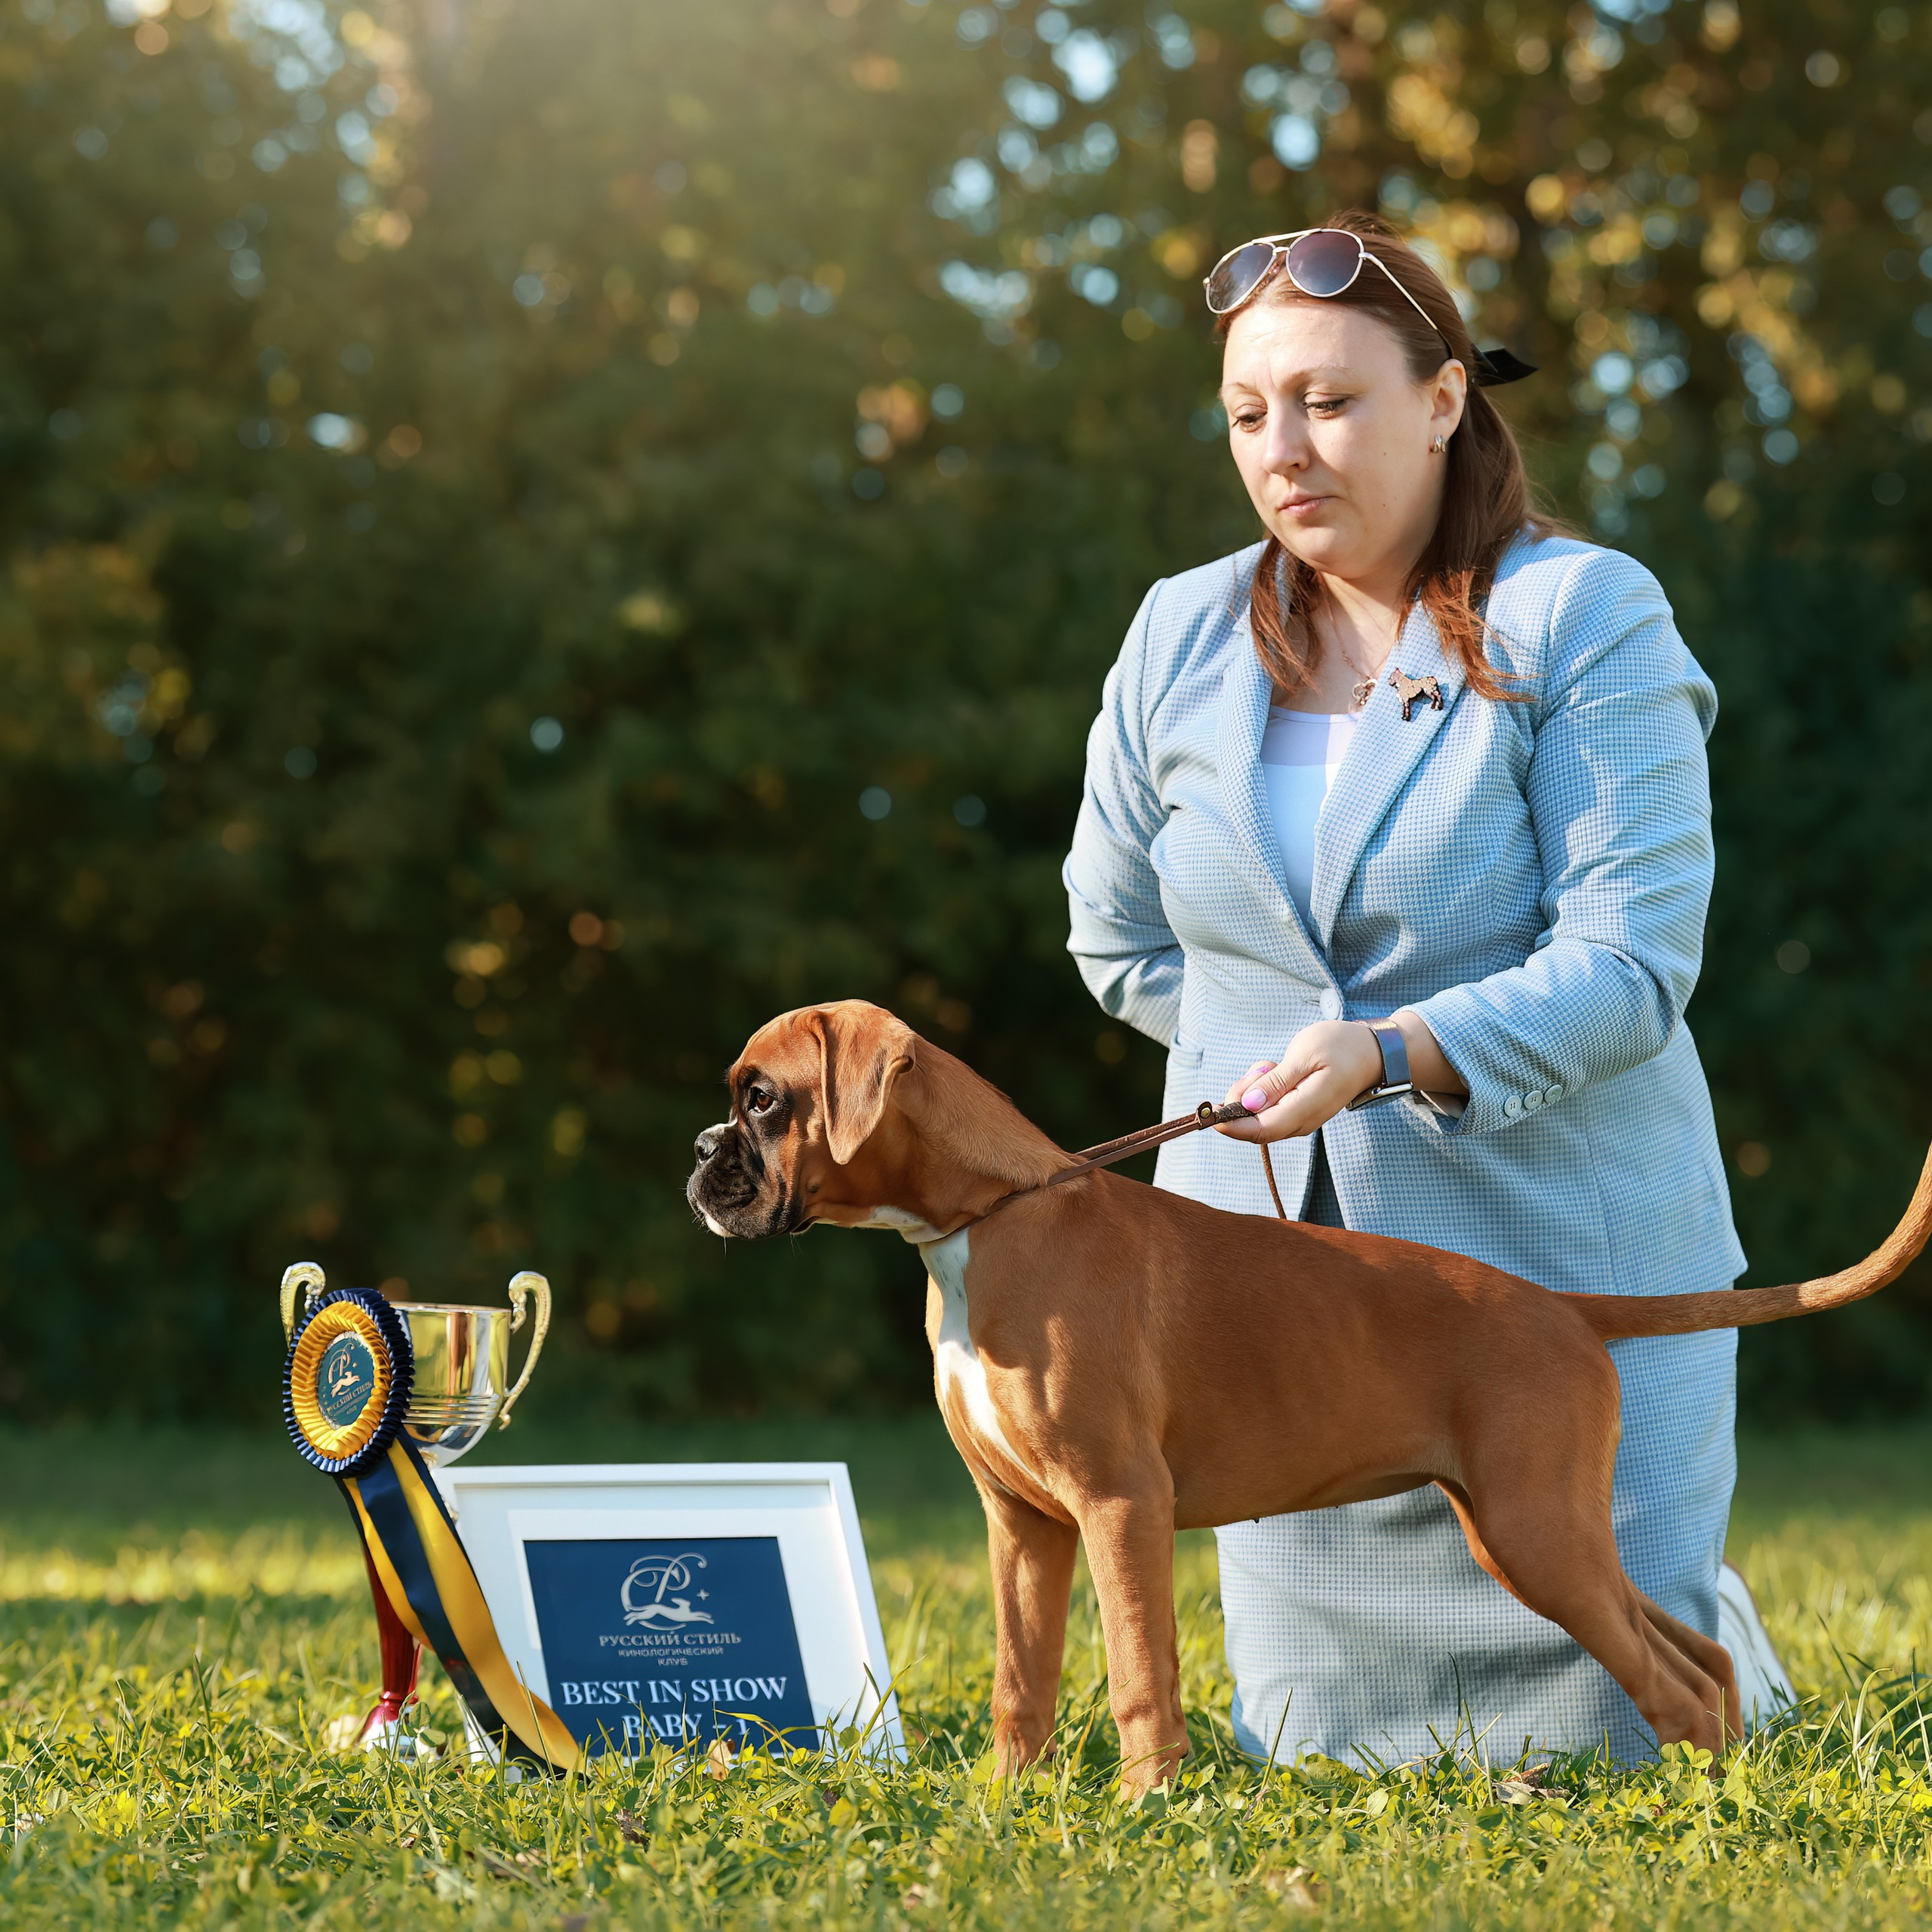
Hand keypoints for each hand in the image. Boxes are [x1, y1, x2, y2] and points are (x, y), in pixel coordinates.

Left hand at [1214, 1022, 1382, 1143]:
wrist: (1372, 1052)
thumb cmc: (1342, 1047)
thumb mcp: (1306, 1054)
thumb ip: (1276, 1082)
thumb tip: (1248, 1105)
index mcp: (1305, 1110)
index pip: (1260, 1131)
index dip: (1231, 1125)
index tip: (1211, 1112)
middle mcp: (1300, 1122)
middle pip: (1253, 1126)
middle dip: (1240, 1099)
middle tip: (1260, 1067)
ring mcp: (1298, 1119)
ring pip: (1257, 1117)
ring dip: (1251, 1091)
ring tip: (1271, 1065)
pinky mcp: (1295, 1111)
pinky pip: (1266, 1109)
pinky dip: (1260, 1090)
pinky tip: (1274, 1070)